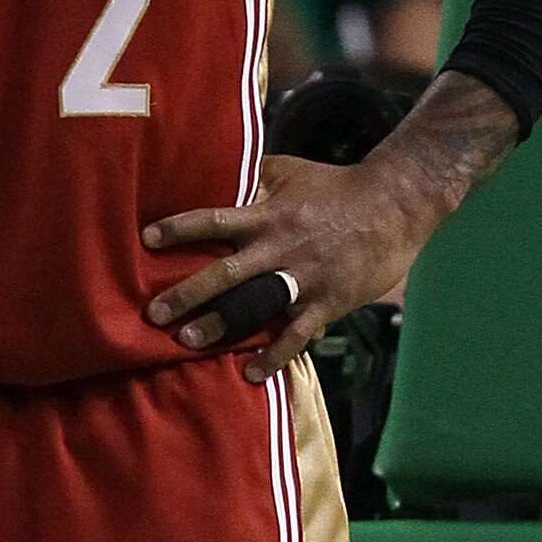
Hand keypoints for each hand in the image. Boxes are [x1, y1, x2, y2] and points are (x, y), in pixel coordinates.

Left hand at [144, 153, 436, 384]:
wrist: (395, 205)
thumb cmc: (337, 187)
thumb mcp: (291, 171)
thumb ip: (252, 176)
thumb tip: (212, 168)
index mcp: (268, 214)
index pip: (214, 219)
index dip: (180, 228)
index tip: (147, 239)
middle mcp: (279, 247)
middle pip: (225, 272)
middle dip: (186, 293)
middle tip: (153, 312)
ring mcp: (304, 277)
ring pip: (254, 304)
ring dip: (220, 325)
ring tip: (187, 343)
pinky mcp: (328, 301)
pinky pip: (297, 333)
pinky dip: (274, 355)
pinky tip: (252, 373)